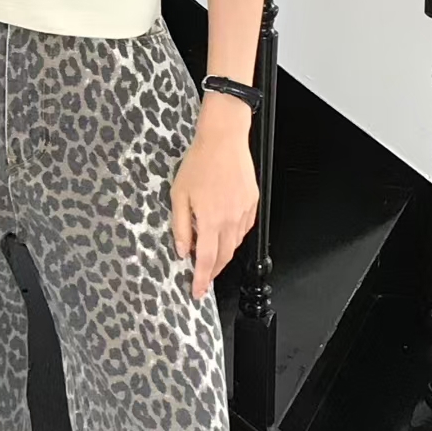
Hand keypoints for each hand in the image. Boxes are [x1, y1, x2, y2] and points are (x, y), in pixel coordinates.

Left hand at [170, 93, 258, 299]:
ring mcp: (244, 212)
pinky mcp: (252, 203)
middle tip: (203, 277)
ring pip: (234, 244)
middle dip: (213, 271)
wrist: (224, 139)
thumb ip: (180, 226)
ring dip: (222, 254)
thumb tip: (182, 249)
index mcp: (211, 220)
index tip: (198, 291)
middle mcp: (230, 219)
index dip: (202, 279)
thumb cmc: (199, 162)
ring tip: (210, 253)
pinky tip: (223, 232)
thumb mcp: (178, 195)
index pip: (206, 260)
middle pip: (223, 257)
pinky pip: (243, 229)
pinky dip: (233, 236)